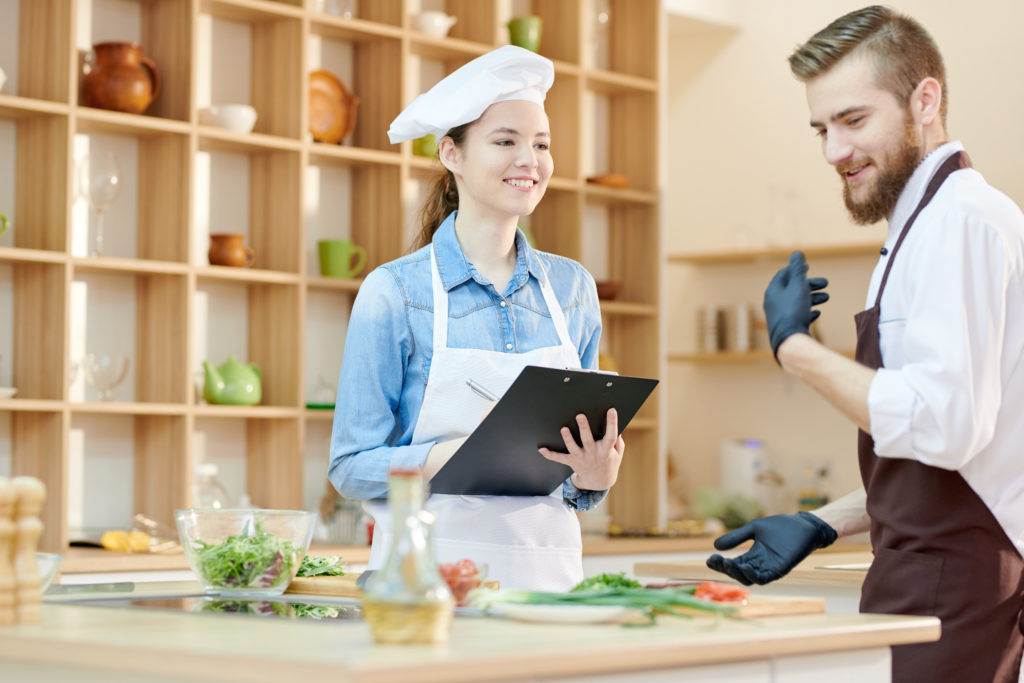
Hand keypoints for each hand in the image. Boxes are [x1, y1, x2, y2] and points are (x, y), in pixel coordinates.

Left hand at [539, 408, 623, 490]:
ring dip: (568, 438)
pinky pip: (560, 458)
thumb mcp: (618, 453)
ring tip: (564, 429)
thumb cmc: (609, 461)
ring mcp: (582, 458)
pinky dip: (550, 455)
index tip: (611, 410)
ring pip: (573, 448)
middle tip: (580, 415)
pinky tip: (541, 449)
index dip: (612, 423)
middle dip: (584, 428)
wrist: (599, 481)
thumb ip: (617, 441)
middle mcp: (593, 454)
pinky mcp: (572, 462)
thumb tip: (617, 429)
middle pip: (588, 440)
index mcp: (606, 450)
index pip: (611, 436)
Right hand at [705, 511, 836, 584]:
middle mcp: (759, 564)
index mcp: (752, 556)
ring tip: (728, 563)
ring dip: (737, 573)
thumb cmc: (780, 526)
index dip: (720, 564)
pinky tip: (745, 567)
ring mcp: (769, 568)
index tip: (710, 559)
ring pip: (749, 578)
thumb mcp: (753, 529)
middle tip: (717, 560)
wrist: (802, 525)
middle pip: (738, 572)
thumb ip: (737, 537)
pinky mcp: (780, 570)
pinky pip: (764, 578)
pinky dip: (754, 575)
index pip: (733, 563)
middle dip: (726, 568)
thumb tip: (715, 545)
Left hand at [763, 251, 828, 357]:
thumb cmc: (793, 310)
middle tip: (826, 283)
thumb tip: (797, 253)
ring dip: (812, 297)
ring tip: (827, 297)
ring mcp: (779, 316)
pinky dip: (808, 312)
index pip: (783, 275)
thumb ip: (798, 270)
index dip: (796, 269)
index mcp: (773, 291)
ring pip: (797, 302)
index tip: (808, 267)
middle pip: (793, 288)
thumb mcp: (797, 286)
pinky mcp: (786, 327)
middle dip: (810, 284)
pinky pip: (797, 316)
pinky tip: (817, 313)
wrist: (789, 340)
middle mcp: (773, 303)